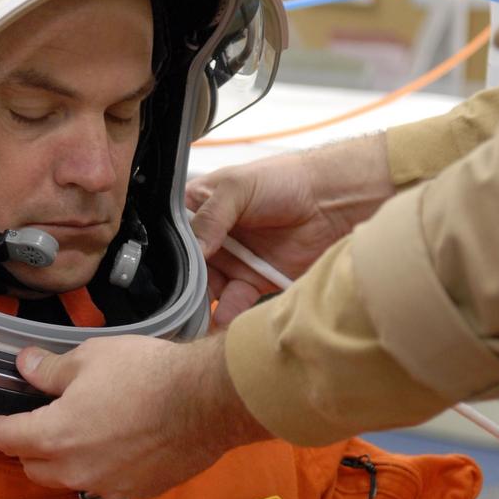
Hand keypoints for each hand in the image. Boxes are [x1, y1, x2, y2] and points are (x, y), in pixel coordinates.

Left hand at [0, 333, 268, 498]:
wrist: (205, 402)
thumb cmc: (145, 374)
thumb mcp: (90, 358)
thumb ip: (51, 369)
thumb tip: (25, 365)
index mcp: (54, 436)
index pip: (6, 439)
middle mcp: (75, 470)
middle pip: (33, 467)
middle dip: (28, 447)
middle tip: (37, 422)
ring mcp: (108, 485)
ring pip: (69, 479)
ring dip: (64, 461)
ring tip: (78, 434)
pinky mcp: (138, 491)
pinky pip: (106, 484)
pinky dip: (100, 468)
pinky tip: (116, 445)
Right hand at [186, 133, 392, 324]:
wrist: (331, 200)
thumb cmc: (284, 180)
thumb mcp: (238, 187)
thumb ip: (211, 216)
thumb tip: (192, 250)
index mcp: (198, 209)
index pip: (173, 237)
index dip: (168, 254)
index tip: (167, 271)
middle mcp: (211, 238)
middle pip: (185, 269)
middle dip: (182, 286)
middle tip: (179, 302)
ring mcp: (231, 261)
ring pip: (206, 290)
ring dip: (201, 305)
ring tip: (196, 318)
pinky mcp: (253, 281)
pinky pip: (234, 302)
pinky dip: (227, 312)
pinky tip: (222, 317)